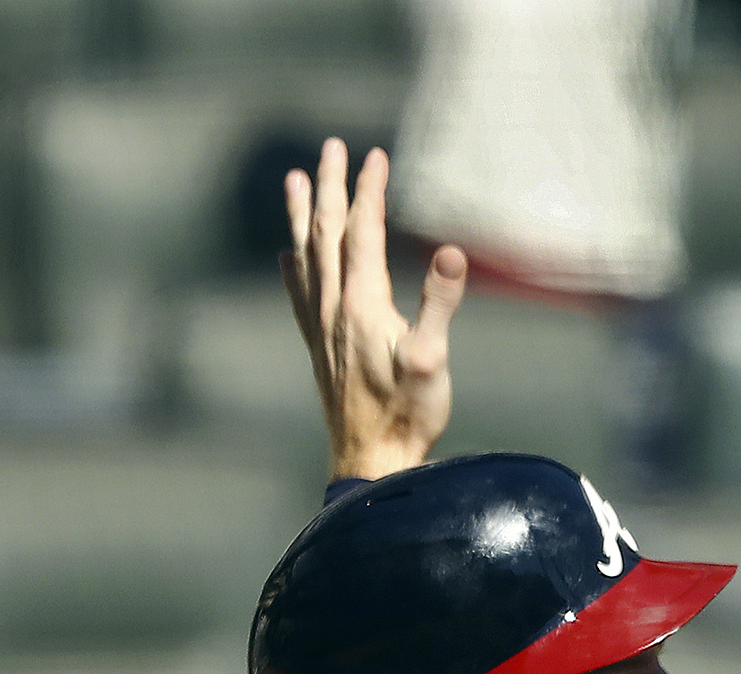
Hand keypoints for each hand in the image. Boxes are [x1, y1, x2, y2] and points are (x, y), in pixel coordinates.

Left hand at [282, 138, 466, 481]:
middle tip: (331, 148)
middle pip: (326, 232)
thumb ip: (439, 304)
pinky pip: (299, 293)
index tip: (375, 157)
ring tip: (296, 180)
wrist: (372, 458)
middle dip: (329, 186)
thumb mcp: (432, 359)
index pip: (364, 232)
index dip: (369, 191)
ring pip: (306, 255)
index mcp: (363, 303)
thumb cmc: (407, 414)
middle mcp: (334, 307)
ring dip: (301, 214)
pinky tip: (288, 256)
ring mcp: (321, 327)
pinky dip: (294, 264)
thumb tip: (451, 254)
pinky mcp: (318, 347)